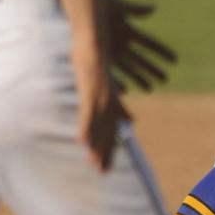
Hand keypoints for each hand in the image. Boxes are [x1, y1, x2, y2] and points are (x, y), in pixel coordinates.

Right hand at [72, 48, 128, 171]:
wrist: (95, 42)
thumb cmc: (100, 62)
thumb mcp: (112, 87)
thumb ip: (121, 105)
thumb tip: (132, 121)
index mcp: (113, 103)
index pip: (113, 131)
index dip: (110, 149)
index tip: (107, 167)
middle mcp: (109, 102)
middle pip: (107, 132)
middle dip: (105, 153)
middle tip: (103, 173)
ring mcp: (100, 97)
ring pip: (99, 126)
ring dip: (96, 145)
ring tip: (93, 163)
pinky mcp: (91, 90)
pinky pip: (87, 112)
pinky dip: (85, 126)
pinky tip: (82, 141)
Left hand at [105, 0, 177, 90]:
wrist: (78, 10)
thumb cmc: (99, 5)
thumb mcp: (119, 6)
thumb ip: (135, 9)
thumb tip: (154, 8)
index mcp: (129, 30)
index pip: (150, 43)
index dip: (162, 52)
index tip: (175, 60)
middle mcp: (122, 43)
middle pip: (142, 59)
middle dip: (153, 69)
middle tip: (165, 79)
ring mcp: (112, 51)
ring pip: (130, 68)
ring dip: (140, 78)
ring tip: (150, 88)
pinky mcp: (100, 56)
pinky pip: (112, 71)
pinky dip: (118, 81)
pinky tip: (125, 90)